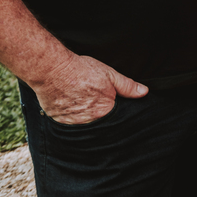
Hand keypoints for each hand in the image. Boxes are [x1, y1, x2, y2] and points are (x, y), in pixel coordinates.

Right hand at [32, 53, 147, 124]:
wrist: (52, 70)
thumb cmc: (81, 70)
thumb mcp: (110, 75)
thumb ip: (127, 86)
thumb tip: (143, 92)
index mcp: (104, 111)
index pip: (115, 119)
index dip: (114, 112)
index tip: (110, 106)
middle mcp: (89, 122)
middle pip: (100, 124)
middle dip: (100, 116)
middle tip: (94, 102)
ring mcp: (72, 124)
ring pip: (85, 126)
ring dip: (87, 119)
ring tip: (83, 103)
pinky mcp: (59, 123)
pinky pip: (70, 126)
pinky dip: (73, 118)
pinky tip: (73, 107)